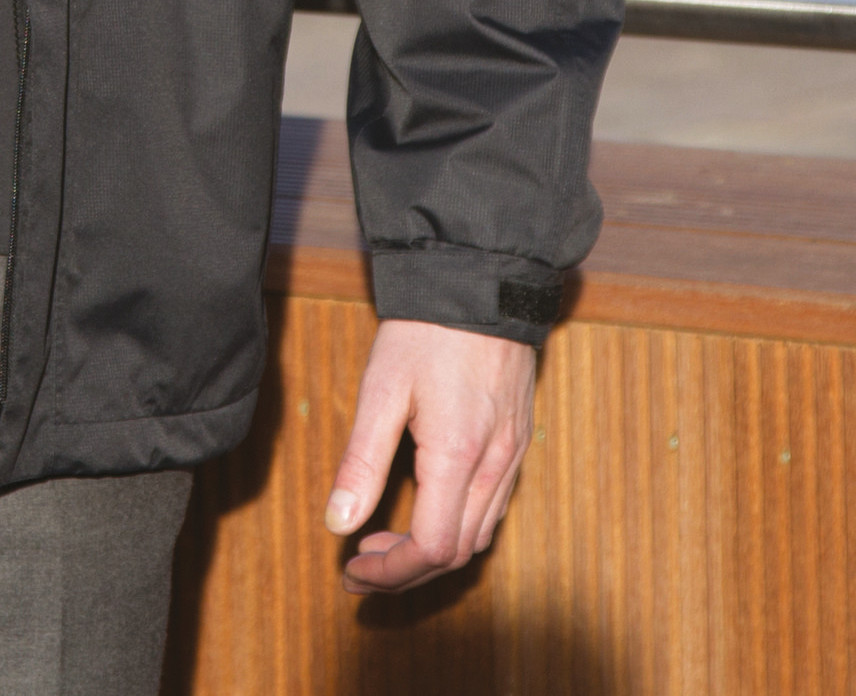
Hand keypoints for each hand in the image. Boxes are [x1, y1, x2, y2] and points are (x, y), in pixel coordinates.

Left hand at [323, 318, 534, 593]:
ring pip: (478, 536)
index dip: (391, 571)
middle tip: (358, 565)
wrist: (480, 283)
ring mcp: (512, 456)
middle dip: (405, 570)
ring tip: (381, 543)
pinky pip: (492, 508)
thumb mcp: (382, 389)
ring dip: (430, 552)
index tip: (352, 570)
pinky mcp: (518, 443)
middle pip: (457, 553)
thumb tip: (338, 524)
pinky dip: (457, 527)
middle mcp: (494, 466)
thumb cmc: (426, 332)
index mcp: (458, 457)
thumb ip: (362, 461)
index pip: (432, 548)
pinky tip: (423, 508)